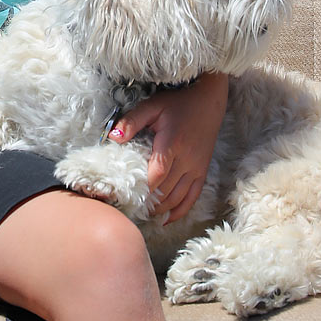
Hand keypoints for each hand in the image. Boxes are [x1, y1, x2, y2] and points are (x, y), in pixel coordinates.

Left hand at [108, 73, 227, 222]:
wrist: (208, 101)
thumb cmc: (178, 103)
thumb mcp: (152, 106)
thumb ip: (132, 121)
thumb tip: (112, 137)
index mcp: (172, 144)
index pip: (157, 175)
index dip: (144, 188)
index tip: (127, 195)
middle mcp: (187, 160)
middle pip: (166, 190)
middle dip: (148, 202)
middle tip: (129, 209)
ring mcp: (196, 168)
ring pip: (178, 197)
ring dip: (161, 209)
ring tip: (143, 213)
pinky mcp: (202, 172)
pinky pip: (192, 197)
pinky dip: (179, 211)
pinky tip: (166, 219)